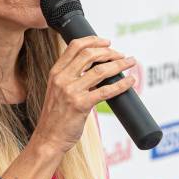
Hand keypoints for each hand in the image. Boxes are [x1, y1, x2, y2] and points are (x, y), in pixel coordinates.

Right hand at [32, 36, 135, 153]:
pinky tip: (130, 81)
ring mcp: (71, 91)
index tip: (107, 42)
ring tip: (130, 63)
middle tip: (121, 54)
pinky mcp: (81, 105)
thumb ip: (71, 78)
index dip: (93, 40)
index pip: (75, 46)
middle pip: (89, 54)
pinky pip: (106, 91)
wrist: (49, 138)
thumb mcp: (57, 90)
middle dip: (109, 51)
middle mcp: (62, 79)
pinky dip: (121, 84)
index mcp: (56, 72)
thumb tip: (96, 68)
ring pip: (100, 70)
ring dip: (119, 64)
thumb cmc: (56, 117)